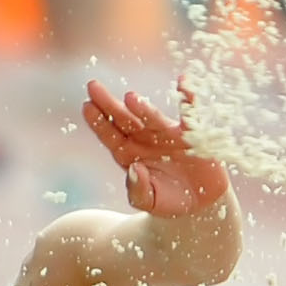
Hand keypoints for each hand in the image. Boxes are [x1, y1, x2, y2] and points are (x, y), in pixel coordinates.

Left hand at [81, 78, 230, 217]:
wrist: (198, 204)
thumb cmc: (168, 201)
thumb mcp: (149, 202)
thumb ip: (138, 191)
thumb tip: (134, 169)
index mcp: (128, 154)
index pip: (109, 135)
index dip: (98, 122)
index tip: (86, 106)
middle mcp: (144, 140)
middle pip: (124, 119)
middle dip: (109, 103)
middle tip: (93, 86)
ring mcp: (166, 135)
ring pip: (152, 118)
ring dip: (142, 108)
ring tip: (129, 98)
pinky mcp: (190, 135)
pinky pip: (189, 113)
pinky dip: (188, 97)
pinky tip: (183, 81)